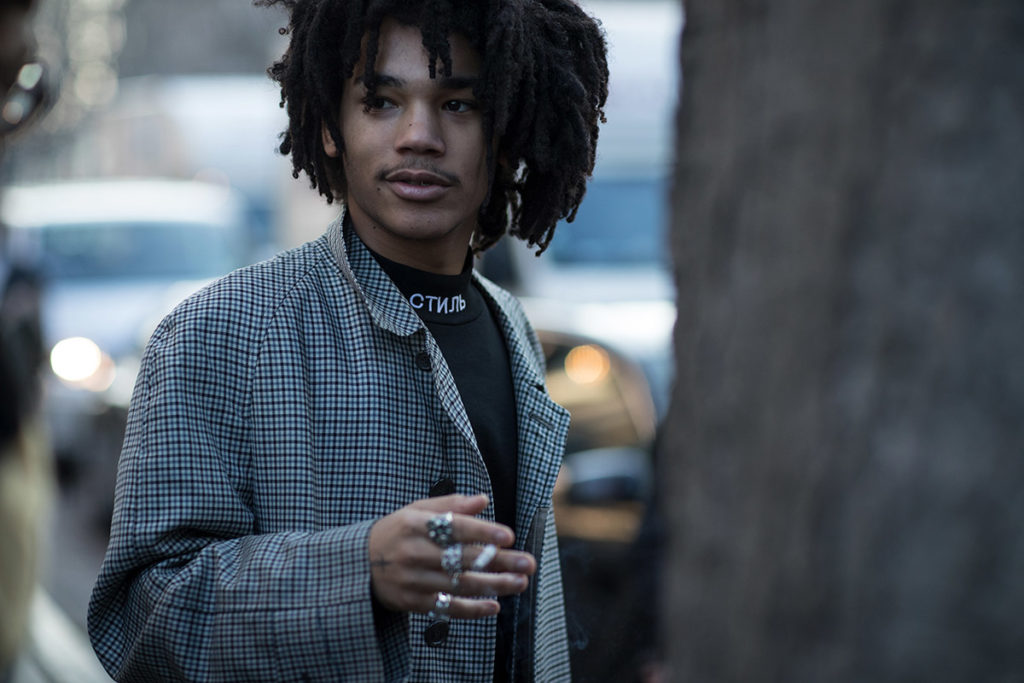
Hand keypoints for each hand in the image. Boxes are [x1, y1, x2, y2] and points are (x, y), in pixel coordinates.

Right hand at [368, 494, 535, 617]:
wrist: (360, 564)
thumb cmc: (398, 532)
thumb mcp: (416, 511)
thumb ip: (450, 506)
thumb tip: (483, 500)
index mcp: (415, 524)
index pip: (453, 527)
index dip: (481, 531)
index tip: (508, 535)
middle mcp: (414, 552)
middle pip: (462, 558)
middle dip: (499, 561)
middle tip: (527, 563)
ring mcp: (413, 579)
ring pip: (459, 585)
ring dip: (493, 585)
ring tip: (520, 583)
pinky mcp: (413, 602)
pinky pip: (447, 607)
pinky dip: (472, 609)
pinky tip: (495, 605)